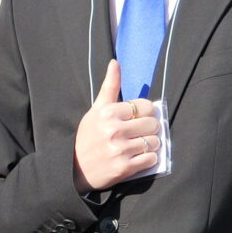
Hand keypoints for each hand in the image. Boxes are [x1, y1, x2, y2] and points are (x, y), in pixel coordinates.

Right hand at [72, 59, 162, 192]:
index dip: (145, 112)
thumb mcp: (96, 110)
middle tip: (139, 133)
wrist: (76, 170)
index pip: (145, 106)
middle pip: (152, 123)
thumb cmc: (88, 137)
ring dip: (151, 144)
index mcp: (108, 113)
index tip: (138, 118)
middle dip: (149, 128)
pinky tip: (138, 157)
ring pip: (154, 141)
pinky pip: (151, 159)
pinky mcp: (125, 168)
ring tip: (139, 145)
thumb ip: (109, 87)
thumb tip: (115, 62)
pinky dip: (149, 158)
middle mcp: (114, 130)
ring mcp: (120, 150)